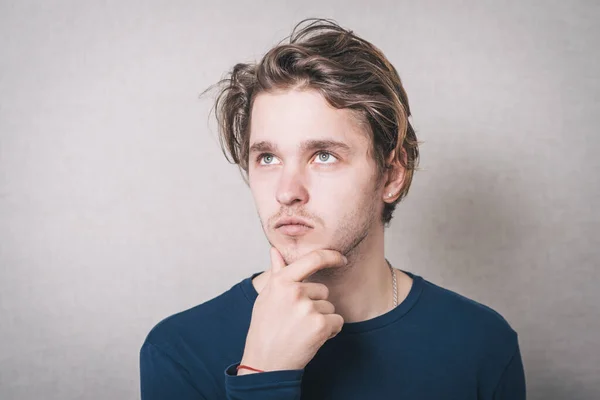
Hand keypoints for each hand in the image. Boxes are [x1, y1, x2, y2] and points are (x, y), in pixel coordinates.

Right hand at [239, 247, 345, 373]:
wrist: (265, 363)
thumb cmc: (264, 329)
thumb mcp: (266, 297)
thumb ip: (276, 272)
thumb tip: (275, 251)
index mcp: (282, 281)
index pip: (313, 258)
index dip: (332, 256)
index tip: (341, 258)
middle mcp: (295, 291)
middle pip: (323, 290)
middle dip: (316, 304)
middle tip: (297, 320)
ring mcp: (308, 308)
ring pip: (330, 307)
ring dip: (322, 319)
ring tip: (301, 330)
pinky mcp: (320, 325)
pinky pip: (337, 321)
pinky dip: (330, 331)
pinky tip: (312, 338)